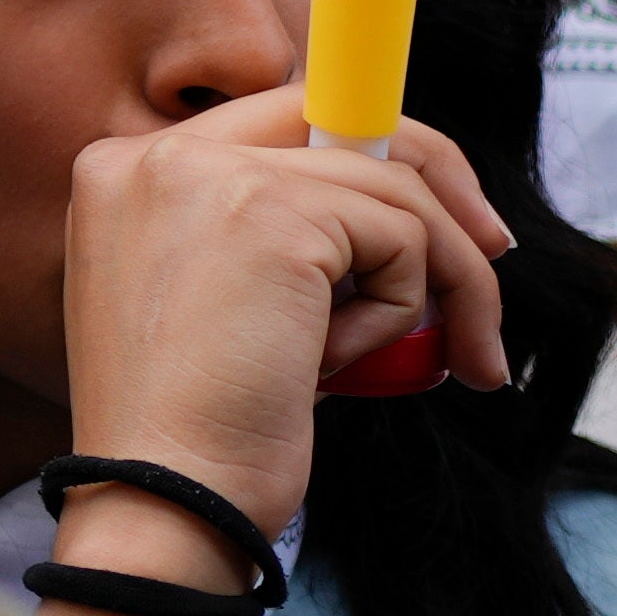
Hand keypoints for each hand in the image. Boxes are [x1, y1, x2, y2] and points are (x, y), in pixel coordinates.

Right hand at [46, 92, 515, 550]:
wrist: (162, 498)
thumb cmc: (195, 431)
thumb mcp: (221, 305)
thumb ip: (275, 238)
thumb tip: (401, 211)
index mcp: (126, 174)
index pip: (279, 121)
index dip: (370, 156)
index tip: (438, 215)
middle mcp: (154, 156)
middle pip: (343, 117)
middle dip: (438, 182)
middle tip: (490, 255)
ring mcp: (209, 175)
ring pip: (392, 189)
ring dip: (429, 283)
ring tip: (410, 362)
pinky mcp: (274, 215)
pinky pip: (402, 238)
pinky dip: (401, 311)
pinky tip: (338, 368)